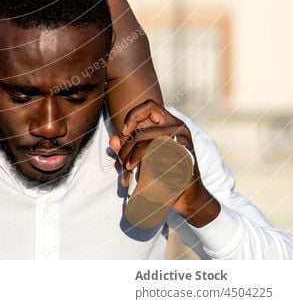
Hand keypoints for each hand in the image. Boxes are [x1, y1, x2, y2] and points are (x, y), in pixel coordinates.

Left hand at [110, 100, 220, 227]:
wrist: (189, 197)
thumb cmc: (166, 173)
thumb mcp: (145, 156)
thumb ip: (128, 147)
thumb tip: (113, 141)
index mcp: (172, 123)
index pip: (150, 105)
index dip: (133, 115)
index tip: (125, 131)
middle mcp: (180, 129)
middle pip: (142, 132)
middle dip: (126, 150)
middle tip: (123, 164)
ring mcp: (184, 144)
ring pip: (146, 147)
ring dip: (131, 161)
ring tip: (127, 171)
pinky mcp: (183, 162)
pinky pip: (155, 163)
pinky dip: (142, 171)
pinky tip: (139, 179)